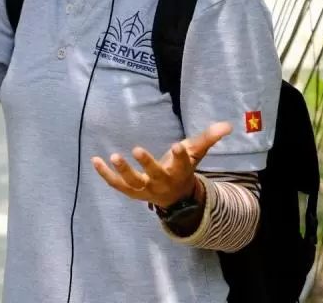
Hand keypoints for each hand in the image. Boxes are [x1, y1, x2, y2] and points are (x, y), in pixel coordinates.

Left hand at [91, 121, 231, 207]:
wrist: (176, 198)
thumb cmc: (184, 168)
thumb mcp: (196, 154)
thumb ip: (208, 138)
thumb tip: (227, 125)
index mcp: (180, 171)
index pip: (182, 163)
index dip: (180, 154)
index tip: (177, 144)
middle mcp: (162, 182)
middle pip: (155, 174)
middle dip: (146, 163)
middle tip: (136, 149)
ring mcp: (145, 189)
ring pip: (133, 183)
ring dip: (122, 171)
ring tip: (114, 156)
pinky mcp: (132, 191)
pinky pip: (117, 184)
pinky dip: (105, 174)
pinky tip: (95, 160)